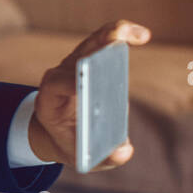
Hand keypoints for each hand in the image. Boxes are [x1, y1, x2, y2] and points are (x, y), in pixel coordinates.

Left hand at [30, 19, 150, 171]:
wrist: (62, 130)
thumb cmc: (73, 143)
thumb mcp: (83, 156)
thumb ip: (102, 158)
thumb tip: (124, 152)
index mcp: (50, 102)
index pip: (57, 86)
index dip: (70, 82)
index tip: (84, 83)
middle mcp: (59, 78)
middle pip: (75, 58)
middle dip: (93, 53)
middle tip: (114, 44)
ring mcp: (74, 64)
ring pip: (91, 43)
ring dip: (112, 35)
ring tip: (138, 35)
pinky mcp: (90, 56)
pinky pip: (105, 40)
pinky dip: (122, 34)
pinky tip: (143, 36)